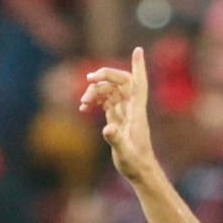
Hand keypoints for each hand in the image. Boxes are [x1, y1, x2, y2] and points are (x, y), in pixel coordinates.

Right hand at [81, 48, 162, 185]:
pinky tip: (84, 107)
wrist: (140, 173)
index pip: (138, 83)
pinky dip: (95, 100)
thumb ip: (116, 140)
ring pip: (111, 91)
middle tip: (89, 80)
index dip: (138, 66)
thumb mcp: (124, 153)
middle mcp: (132, 109)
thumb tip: (107, 129)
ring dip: (96, 90)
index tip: (138, 49)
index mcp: (136, 112)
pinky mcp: (118, 120)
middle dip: (105, 76)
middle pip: (121, 82)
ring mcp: (125, 113)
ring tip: (83, 102)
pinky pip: (106, 102)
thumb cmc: (135, 164)